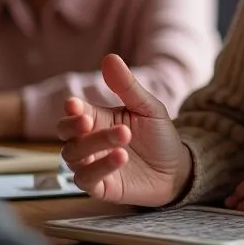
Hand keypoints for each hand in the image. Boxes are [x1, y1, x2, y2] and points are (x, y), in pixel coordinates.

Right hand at [57, 54, 191, 205]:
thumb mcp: (148, 107)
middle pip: (66, 134)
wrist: (177, 168)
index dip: (71, 109)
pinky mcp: (101, 187)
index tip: (74, 104)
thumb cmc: (159, 135)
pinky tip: (120, 157)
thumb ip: (127, 86)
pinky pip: (87, 179)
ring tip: (124, 135)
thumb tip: (110, 58)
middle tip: (89, 120)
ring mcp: (93, 165)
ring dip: (95, 144)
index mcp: (98, 119)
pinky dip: (101, 167)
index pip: (74, 113)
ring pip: (74, 156)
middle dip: (72, 126)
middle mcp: (90, 142)